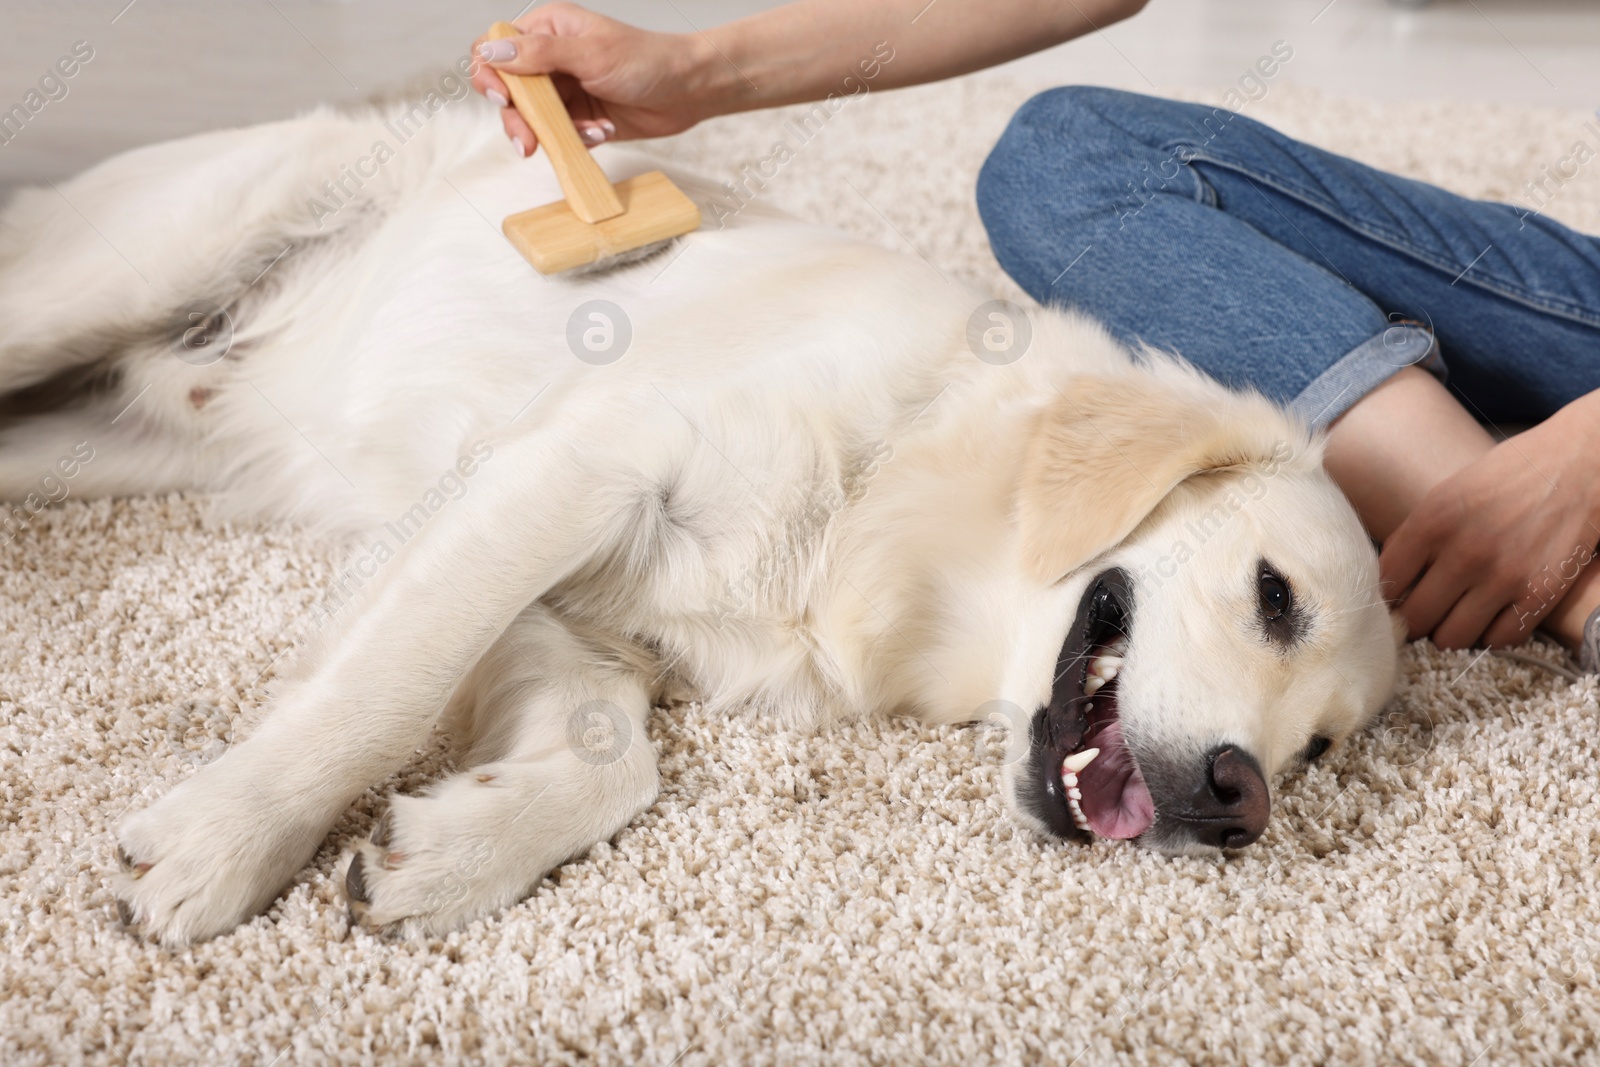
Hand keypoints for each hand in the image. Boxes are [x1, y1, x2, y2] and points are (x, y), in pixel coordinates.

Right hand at [470, 4, 719, 156]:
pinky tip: (604, 131)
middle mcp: (551, 59)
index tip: (502, 98)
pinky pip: (560, 136)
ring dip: (553, 132)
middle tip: (529, 141)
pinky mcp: (579, 118)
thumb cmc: (648, 60)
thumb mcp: (591, 54)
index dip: (490, 73)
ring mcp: (565, 91)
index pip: (496, 48)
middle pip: (508, 91)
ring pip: (532, 119)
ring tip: (588, 133)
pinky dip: (577, 139)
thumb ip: (540, 55)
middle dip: (518, 118)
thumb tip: (492, 51)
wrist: (688, 91)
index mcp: (548, 30)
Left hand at [1381, 403, 1599, 649]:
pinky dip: (1491, 635)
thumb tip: (1391, 585)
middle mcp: (1464, 552)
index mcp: (1432, 521)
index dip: (1387, 597)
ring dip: (1450, 634)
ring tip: (1455, 619)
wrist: (1578, 464)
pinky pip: (1499, 639)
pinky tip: (1491, 618)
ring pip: (1453, 638)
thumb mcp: (1447, 494)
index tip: (1395, 600)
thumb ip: (1418, 538)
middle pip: (1416, 617)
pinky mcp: (1540, 593)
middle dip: (1416, 621)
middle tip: (1424, 616)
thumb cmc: (1507, 476)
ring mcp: (1504, 576)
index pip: (1386, 582)